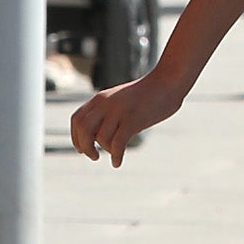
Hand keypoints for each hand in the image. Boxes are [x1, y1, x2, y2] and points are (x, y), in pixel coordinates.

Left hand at [69, 63, 192, 159]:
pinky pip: (118, 143)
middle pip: (83, 128)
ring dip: (105, 151)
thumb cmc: (147, 94)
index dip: (76, 137)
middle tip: (94, 156)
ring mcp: (119, 111)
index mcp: (101, 98)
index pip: (77, 119)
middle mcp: (106, 103)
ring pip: (101, 138)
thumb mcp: (120, 99)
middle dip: (85, 146)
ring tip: (114, 154)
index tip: (82, 149)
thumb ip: (107, 111)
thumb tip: (98, 134)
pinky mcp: (133, 119)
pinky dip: (116, 156)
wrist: (168, 81)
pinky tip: (118, 162)